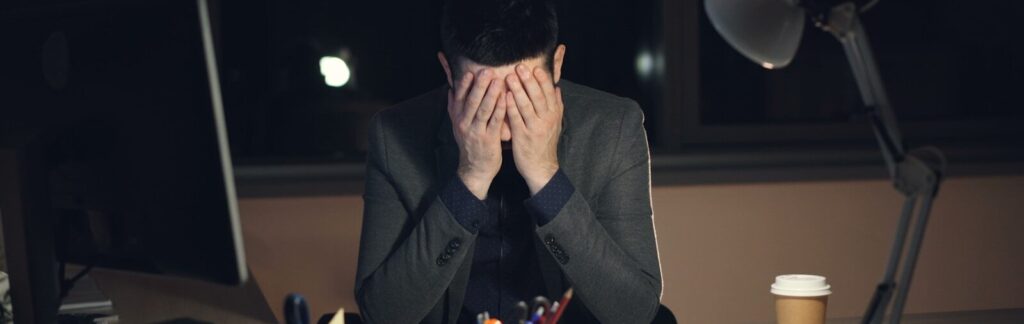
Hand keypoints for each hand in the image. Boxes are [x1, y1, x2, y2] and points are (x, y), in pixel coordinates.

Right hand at [449, 69, 507, 198]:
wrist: (475, 169)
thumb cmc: (471, 143)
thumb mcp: (458, 125)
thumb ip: (455, 107)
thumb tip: (451, 89)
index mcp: (457, 118)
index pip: (459, 98)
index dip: (464, 85)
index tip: (470, 71)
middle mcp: (464, 124)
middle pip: (472, 101)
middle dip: (479, 85)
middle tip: (487, 71)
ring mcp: (476, 132)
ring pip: (483, 110)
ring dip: (491, 95)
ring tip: (498, 81)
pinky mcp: (489, 139)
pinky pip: (495, 122)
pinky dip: (500, 109)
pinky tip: (507, 99)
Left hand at [505, 64, 562, 194]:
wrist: (542, 168)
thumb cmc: (545, 144)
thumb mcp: (555, 124)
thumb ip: (557, 106)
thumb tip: (557, 88)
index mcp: (554, 114)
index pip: (549, 92)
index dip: (542, 79)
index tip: (535, 67)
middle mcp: (546, 120)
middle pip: (538, 96)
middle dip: (528, 80)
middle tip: (519, 66)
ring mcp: (535, 128)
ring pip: (526, 105)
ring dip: (518, 90)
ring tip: (510, 77)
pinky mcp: (523, 137)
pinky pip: (516, 119)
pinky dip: (511, 107)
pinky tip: (504, 97)